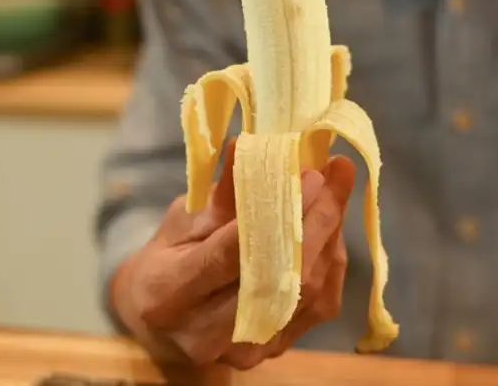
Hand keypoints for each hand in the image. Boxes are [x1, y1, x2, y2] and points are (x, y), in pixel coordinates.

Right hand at [110, 140, 355, 369]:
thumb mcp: (180, 222)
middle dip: (317, 219)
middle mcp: (207, 332)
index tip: (309, 173)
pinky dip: (330, 261)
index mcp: (171, 293)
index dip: (276, 213)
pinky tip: (330, 226)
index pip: (232, 254)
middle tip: (336, 173)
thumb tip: (248, 147)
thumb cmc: (165, 263)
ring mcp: (245, 350)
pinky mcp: (274, 351)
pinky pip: (318, 304)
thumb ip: (219, 195)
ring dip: (329, 236)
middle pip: (280, 277)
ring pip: (306, 292)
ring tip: (337, 190)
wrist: (160, 327)